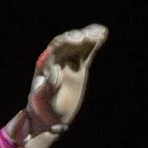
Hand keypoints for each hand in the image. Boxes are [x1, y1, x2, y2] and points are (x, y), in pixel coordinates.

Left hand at [11, 24, 108, 147]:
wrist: (50, 115)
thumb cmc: (43, 108)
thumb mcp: (43, 99)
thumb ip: (48, 87)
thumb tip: (55, 71)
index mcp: (45, 65)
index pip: (55, 49)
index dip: (66, 43)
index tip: (78, 40)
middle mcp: (56, 59)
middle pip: (67, 43)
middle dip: (77, 38)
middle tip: (88, 37)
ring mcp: (68, 61)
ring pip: (78, 45)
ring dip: (87, 37)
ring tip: (100, 32)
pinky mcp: (79, 65)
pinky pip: (87, 52)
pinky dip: (95, 43)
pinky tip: (103, 33)